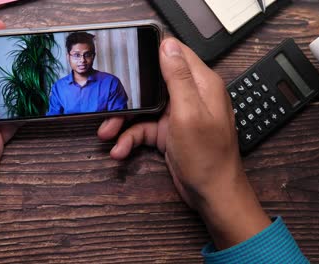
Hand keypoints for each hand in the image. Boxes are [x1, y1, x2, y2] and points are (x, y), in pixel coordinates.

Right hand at [98, 38, 270, 248]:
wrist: (212, 194)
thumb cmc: (208, 157)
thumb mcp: (189, 112)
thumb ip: (178, 78)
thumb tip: (168, 45)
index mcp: (201, 84)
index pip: (176, 54)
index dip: (153, 51)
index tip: (128, 55)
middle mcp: (189, 96)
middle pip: (152, 83)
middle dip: (129, 95)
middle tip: (110, 104)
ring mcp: (178, 115)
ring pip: (144, 108)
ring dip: (123, 121)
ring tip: (107, 133)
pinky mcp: (168, 133)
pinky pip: (144, 129)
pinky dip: (130, 139)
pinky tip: (120, 149)